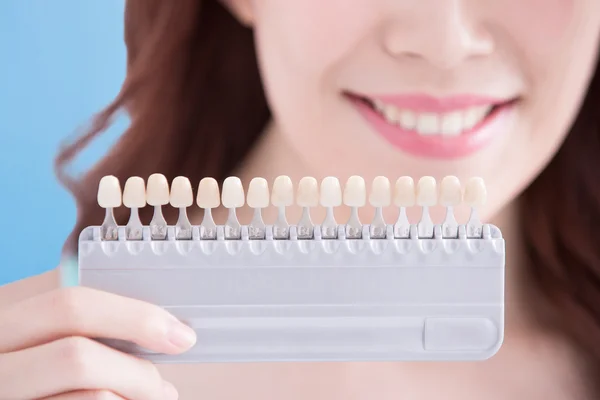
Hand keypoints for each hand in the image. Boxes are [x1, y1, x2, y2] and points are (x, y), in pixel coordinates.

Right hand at [0, 285, 196, 398]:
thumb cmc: (44, 376)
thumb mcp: (45, 342)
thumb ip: (85, 330)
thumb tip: (163, 331)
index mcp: (6, 326)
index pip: (69, 306)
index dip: (134, 317)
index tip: (178, 334)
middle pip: (77, 356)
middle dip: (136, 371)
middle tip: (163, 387)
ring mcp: (7, 398)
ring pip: (90, 397)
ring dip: (133, 399)